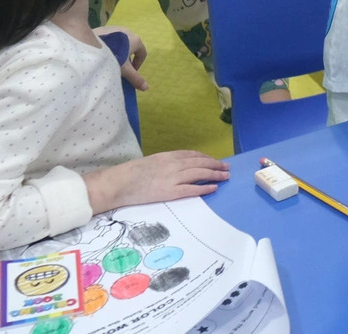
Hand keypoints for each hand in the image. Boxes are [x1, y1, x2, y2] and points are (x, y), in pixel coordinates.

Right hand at [87, 151, 229, 212]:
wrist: (120, 182)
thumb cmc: (131, 173)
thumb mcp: (151, 162)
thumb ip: (166, 163)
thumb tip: (177, 167)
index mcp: (168, 156)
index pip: (193, 155)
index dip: (207, 158)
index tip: (215, 161)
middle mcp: (174, 164)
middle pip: (200, 163)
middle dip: (216, 165)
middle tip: (227, 168)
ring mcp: (173, 178)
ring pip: (200, 174)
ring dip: (215, 175)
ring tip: (225, 176)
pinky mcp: (170, 192)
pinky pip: (192, 189)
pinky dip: (205, 188)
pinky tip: (213, 188)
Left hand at [96, 26, 148, 90]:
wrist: (89, 43)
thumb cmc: (113, 56)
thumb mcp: (124, 69)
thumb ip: (135, 78)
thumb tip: (147, 88)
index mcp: (136, 40)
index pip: (142, 53)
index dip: (138, 64)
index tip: (131, 72)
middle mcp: (128, 31)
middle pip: (132, 47)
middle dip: (127, 58)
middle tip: (119, 67)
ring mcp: (116, 28)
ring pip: (121, 42)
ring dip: (119, 51)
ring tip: (109, 59)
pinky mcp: (105, 28)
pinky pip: (111, 38)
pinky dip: (110, 45)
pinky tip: (101, 52)